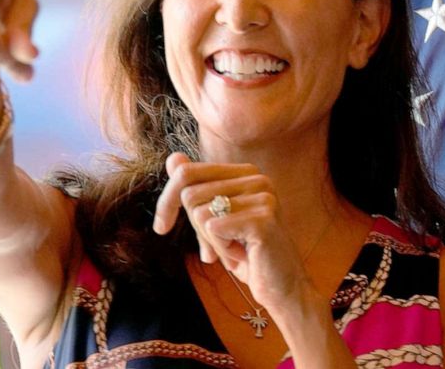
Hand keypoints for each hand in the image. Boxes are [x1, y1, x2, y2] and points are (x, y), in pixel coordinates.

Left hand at [153, 152, 313, 310]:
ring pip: (200, 213)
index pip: (187, 172)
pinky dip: (221, 250)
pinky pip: (213, 229)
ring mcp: (262, 197)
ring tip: (235, 251)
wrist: (283, 287)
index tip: (161, 228)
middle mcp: (257, 179)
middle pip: (190, 194)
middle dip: (195, 229)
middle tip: (218, 248)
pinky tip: (243, 256)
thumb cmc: (248, 254)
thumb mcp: (216, 219)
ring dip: (210, 242)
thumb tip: (173, 158)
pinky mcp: (262, 220)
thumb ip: (197, 189)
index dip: (167, 201)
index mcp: (247, 173)